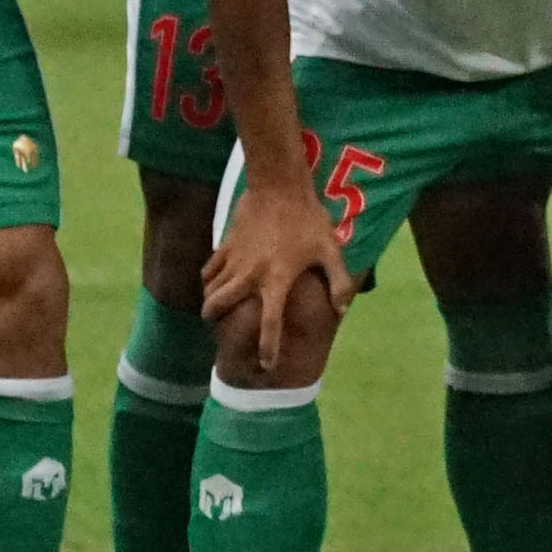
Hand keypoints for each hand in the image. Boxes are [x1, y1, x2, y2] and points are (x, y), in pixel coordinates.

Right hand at [201, 173, 352, 364]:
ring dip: (211, 301)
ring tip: (215, 308)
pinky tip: (214, 281)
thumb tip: (343, 309)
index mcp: (277, 280)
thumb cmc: (308, 219)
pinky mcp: (226, 245)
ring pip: (210, 289)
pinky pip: (209, 268)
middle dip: (216, 321)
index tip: (265, 366)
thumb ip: (338, 281)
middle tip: (221, 327)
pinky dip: (209, 278)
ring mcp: (234, 260)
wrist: (279, 185)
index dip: (268, 347)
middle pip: (220, 306)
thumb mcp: (330, 249)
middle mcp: (250, 275)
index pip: (269, 323)